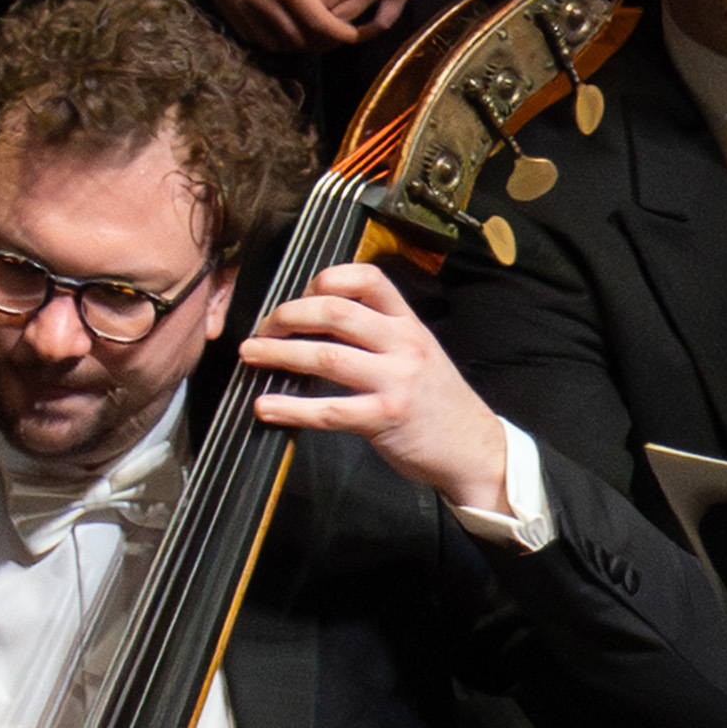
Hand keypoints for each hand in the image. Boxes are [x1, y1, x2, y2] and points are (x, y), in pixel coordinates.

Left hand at [241, 260, 516, 518]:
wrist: (475, 450)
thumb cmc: (438, 403)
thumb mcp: (418, 353)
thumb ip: (379, 334)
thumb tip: (316, 323)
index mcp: (409, 323)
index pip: (366, 278)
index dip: (324, 279)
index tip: (300, 295)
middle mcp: (404, 344)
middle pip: (335, 311)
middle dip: (287, 315)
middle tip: (262, 328)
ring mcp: (396, 381)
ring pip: (326, 355)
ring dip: (278, 353)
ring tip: (250, 355)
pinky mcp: (386, 418)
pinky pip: (329, 410)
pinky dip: (290, 408)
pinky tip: (266, 407)